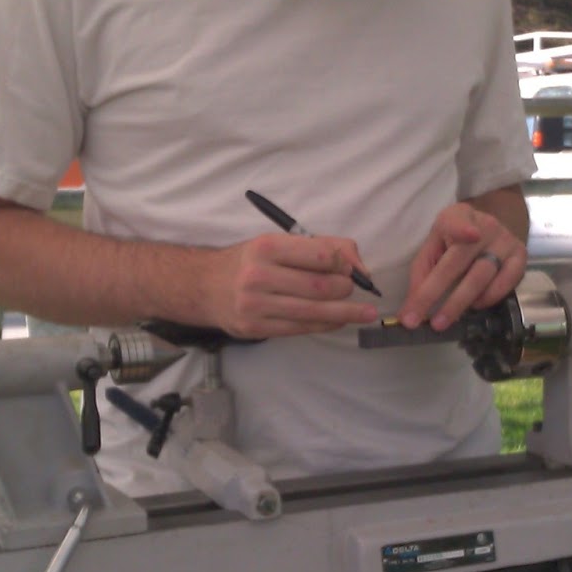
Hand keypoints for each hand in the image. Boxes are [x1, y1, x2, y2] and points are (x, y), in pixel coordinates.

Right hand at [204, 232, 379, 338]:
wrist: (205, 287)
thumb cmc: (250, 262)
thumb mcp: (278, 243)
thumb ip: (321, 247)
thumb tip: (359, 266)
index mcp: (267, 247)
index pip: (320, 255)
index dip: (344, 263)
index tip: (353, 268)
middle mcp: (259, 275)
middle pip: (321, 286)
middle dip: (346, 288)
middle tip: (353, 288)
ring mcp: (256, 305)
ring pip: (315, 312)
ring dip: (346, 313)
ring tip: (365, 313)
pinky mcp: (256, 328)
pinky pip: (302, 328)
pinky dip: (326, 324)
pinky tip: (338, 321)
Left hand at [398, 202, 526, 332]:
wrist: (491, 230)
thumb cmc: (455, 241)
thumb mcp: (434, 246)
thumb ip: (422, 271)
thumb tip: (412, 306)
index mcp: (457, 216)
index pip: (457, 221)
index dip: (462, 229)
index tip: (470, 235)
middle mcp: (485, 225)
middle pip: (459, 261)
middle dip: (436, 292)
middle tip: (419, 319)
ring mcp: (505, 241)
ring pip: (482, 276)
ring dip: (459, 302)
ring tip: (441, 321)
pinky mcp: (521, 256)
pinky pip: (507, 282)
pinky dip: (489, 298)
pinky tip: (475, 307)